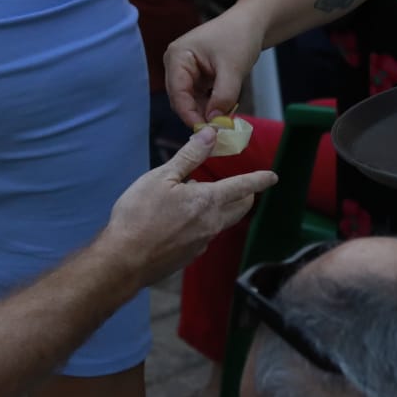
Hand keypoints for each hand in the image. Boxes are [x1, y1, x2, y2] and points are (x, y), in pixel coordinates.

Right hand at [104, 131, 276, 280]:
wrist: (123, 261)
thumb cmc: (139, 215)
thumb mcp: (161, 178)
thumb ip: (189, 156)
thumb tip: (211, 135)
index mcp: (208, 201)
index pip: (243, 186)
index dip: (259, 179)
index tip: (273, 177)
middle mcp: (213, 224)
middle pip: (240, 208)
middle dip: (246, 195)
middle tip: (243, 187)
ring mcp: (203, 243)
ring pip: (222, 221)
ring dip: (222, 208)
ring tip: (201, 197)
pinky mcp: (191, 256)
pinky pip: (206, 235)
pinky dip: (204, 223)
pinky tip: (183, 220)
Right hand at [165, 9, 267, 129]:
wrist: (252, 23)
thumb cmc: (240, 37)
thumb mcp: (233, 68)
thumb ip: (223, 96)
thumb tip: (214, 122)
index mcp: (177, 57)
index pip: (177, 92)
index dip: (189, 114)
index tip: (205, 132)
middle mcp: (176, 64)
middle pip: (181, 100)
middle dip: (199, 115)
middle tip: (218, 133)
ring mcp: (185, 71)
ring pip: (192, 102)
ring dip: (207, 113)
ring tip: (226, 123)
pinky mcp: (196, 77)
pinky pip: (200, 98)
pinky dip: (212, 106)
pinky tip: (226, 112)